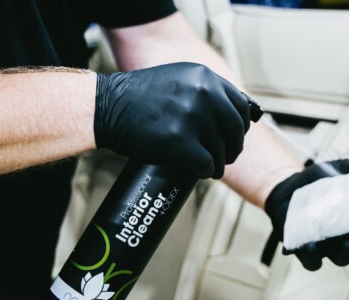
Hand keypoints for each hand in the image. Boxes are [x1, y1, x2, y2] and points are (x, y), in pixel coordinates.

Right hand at [94, 62, 254, 178]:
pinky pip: (206, 165)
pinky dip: (205, 172)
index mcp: (204, 77)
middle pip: (235, 131)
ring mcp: (191, 117)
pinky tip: (199, 171)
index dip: (240, 127)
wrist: (108, 106)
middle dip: (233, 149)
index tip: (234, 138)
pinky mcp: (179, 142)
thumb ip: (205, 91)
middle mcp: (202, 93)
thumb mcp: (179, 80)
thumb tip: (231, 114)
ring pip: (221, 151)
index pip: (240, 107)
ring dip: (217, 164)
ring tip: (211, 168)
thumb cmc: (139, 98)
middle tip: (226, 158)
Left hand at [262, 158, 348, 269]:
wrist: (286, 190)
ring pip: (340, 257)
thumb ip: (347, 167)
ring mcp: (326, 244)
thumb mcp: (332, 170)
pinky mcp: (304, 249)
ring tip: (346, 244)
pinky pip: (311, 262)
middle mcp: (345, 235)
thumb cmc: (316, 182)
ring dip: (346, 253)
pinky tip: (311, 246)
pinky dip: (313, 257)